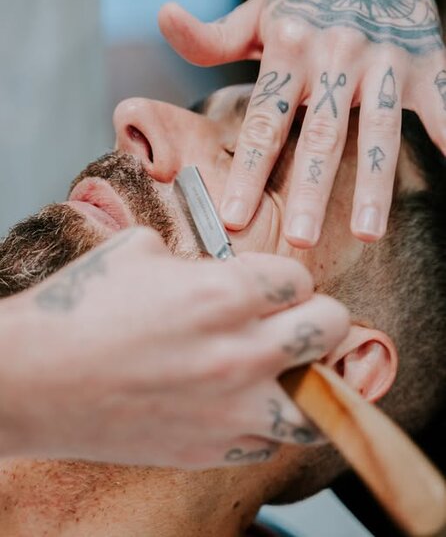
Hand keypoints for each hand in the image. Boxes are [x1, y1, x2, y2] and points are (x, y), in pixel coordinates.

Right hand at [2, 228, 347, 467]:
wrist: (34, 380)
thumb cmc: (80, 308)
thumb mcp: (139, 253)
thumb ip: (193, 261)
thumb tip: (215, 270)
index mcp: (224, 294)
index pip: (300, 279)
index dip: (286, 280)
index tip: (271, 287)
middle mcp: (241, 352)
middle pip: (329, 327)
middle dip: (318, 317)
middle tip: (297, 320)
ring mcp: (232, 410)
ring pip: (321, 403)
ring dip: (314, 381)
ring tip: (295, 373)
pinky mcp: (212, 450)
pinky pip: (269, 442)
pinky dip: (268, 423)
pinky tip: (246, 408)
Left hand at [159, 0, 445, 246]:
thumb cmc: (307, 0)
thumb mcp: (258, 16)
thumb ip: (213, 36)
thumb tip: (165, 18)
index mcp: (291, 50)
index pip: (264, 121)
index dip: (247, 172)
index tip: (234, 220)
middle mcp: (337, 57)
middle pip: (321, 136)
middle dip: (310, 191)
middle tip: (300, 240)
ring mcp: (385, 60)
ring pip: (379, 131)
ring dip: (375, 185)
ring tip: (367, 234)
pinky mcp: (427, 62)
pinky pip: (444, 101)